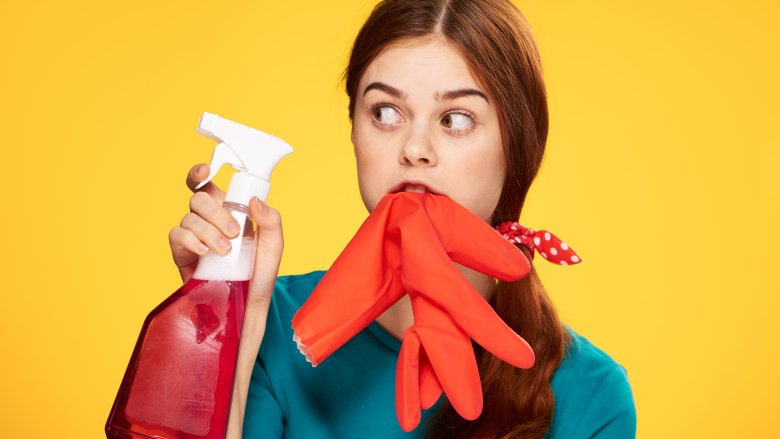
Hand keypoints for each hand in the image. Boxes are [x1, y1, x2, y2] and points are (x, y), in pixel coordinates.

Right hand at [167, 163, 283, 306]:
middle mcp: (208, 220)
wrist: (248, 304)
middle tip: (234, 232)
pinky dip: (190, 240)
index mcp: (229, 211)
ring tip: (224, 250)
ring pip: (189, 217)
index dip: (200, 173)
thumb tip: (254, 201)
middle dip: (216, 212)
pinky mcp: (182, 254)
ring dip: (207, 231)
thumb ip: (271, 221)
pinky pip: (176, 236)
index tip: (205, 171)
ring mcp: (193, 236)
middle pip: (198, 198)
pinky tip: (204, 251)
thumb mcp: (274, 246)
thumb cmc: (261, 273)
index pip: (209, 186)